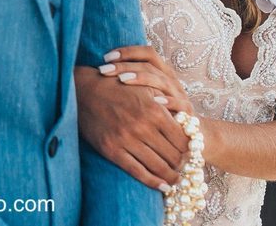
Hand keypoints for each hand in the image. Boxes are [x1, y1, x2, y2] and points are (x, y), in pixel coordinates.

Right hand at [74, 66, 187, 191]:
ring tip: (176, 180)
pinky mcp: (112, 150)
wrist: (84, 91)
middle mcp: (142, 127)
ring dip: (171, 177)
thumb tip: (185, 122)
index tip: (191, 153)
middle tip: (184, 168)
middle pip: (174, 156)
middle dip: (182, 164)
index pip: (182, 139)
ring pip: (158, 167)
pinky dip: (153, 182)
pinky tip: (162, 187)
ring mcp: (126, 140)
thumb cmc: (117, 87)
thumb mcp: (144, 87)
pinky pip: (138, 172)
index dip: (190, 149)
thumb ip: (165, 102)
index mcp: (154, 110)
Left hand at [97, 45, 192, 114]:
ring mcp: (180, 94)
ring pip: (162, 80)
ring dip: (142, 78)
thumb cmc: (159, 113)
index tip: (106, 57)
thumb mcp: (145, 95)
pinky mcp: (187, 112)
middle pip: (149, 66)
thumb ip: (130, 82)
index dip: (127, 52)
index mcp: (161, 72)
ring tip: (122, 80)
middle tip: (104, 69)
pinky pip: (179, 104)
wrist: (189, 134)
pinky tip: (155, 102)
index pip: (147, 53)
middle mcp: (171, 80)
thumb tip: (100, 72)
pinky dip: (168, 102)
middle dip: (125, 65)